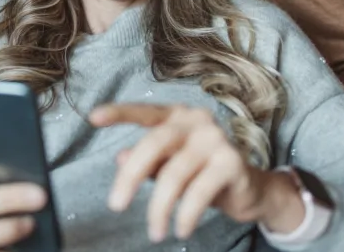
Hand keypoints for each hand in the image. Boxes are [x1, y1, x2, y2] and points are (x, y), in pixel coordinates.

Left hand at [90, 103, 303, 242]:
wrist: (250, 189)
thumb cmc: (203, 173)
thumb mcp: (171, 166)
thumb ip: (148, 161)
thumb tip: (120, 158)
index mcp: (177, 116)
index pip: (144, 112)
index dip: (119, 114)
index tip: (93, 117)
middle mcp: (196, 121)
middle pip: (154, 143)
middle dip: (130, 176)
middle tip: (115, 205)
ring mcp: (215, 139)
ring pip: (175, 173)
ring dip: (159, 208)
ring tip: (155, 232)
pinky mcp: (231, 162)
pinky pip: (199, 192)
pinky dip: (185, 214)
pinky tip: (179, 230)